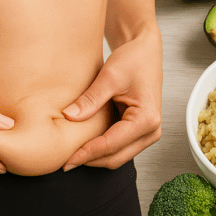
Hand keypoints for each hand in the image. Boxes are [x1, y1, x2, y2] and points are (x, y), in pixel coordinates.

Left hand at [62, 28, 161, 169]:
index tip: (66, 160)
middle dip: (90, 161)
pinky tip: (84, 146)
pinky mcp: (140, 132)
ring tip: (71, 155)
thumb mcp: (110, 76)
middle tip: (64, 163)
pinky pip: (120, 148)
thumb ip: (91, 99)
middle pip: (116, 158)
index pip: (111, 144)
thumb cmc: (134, 60)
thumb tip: (69, 117)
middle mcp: (151, 130)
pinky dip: (102, 150)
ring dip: (96, 158)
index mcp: (146, 119)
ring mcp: (148, 133)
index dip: (86, 154)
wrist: (145, 52)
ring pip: (118, 157)